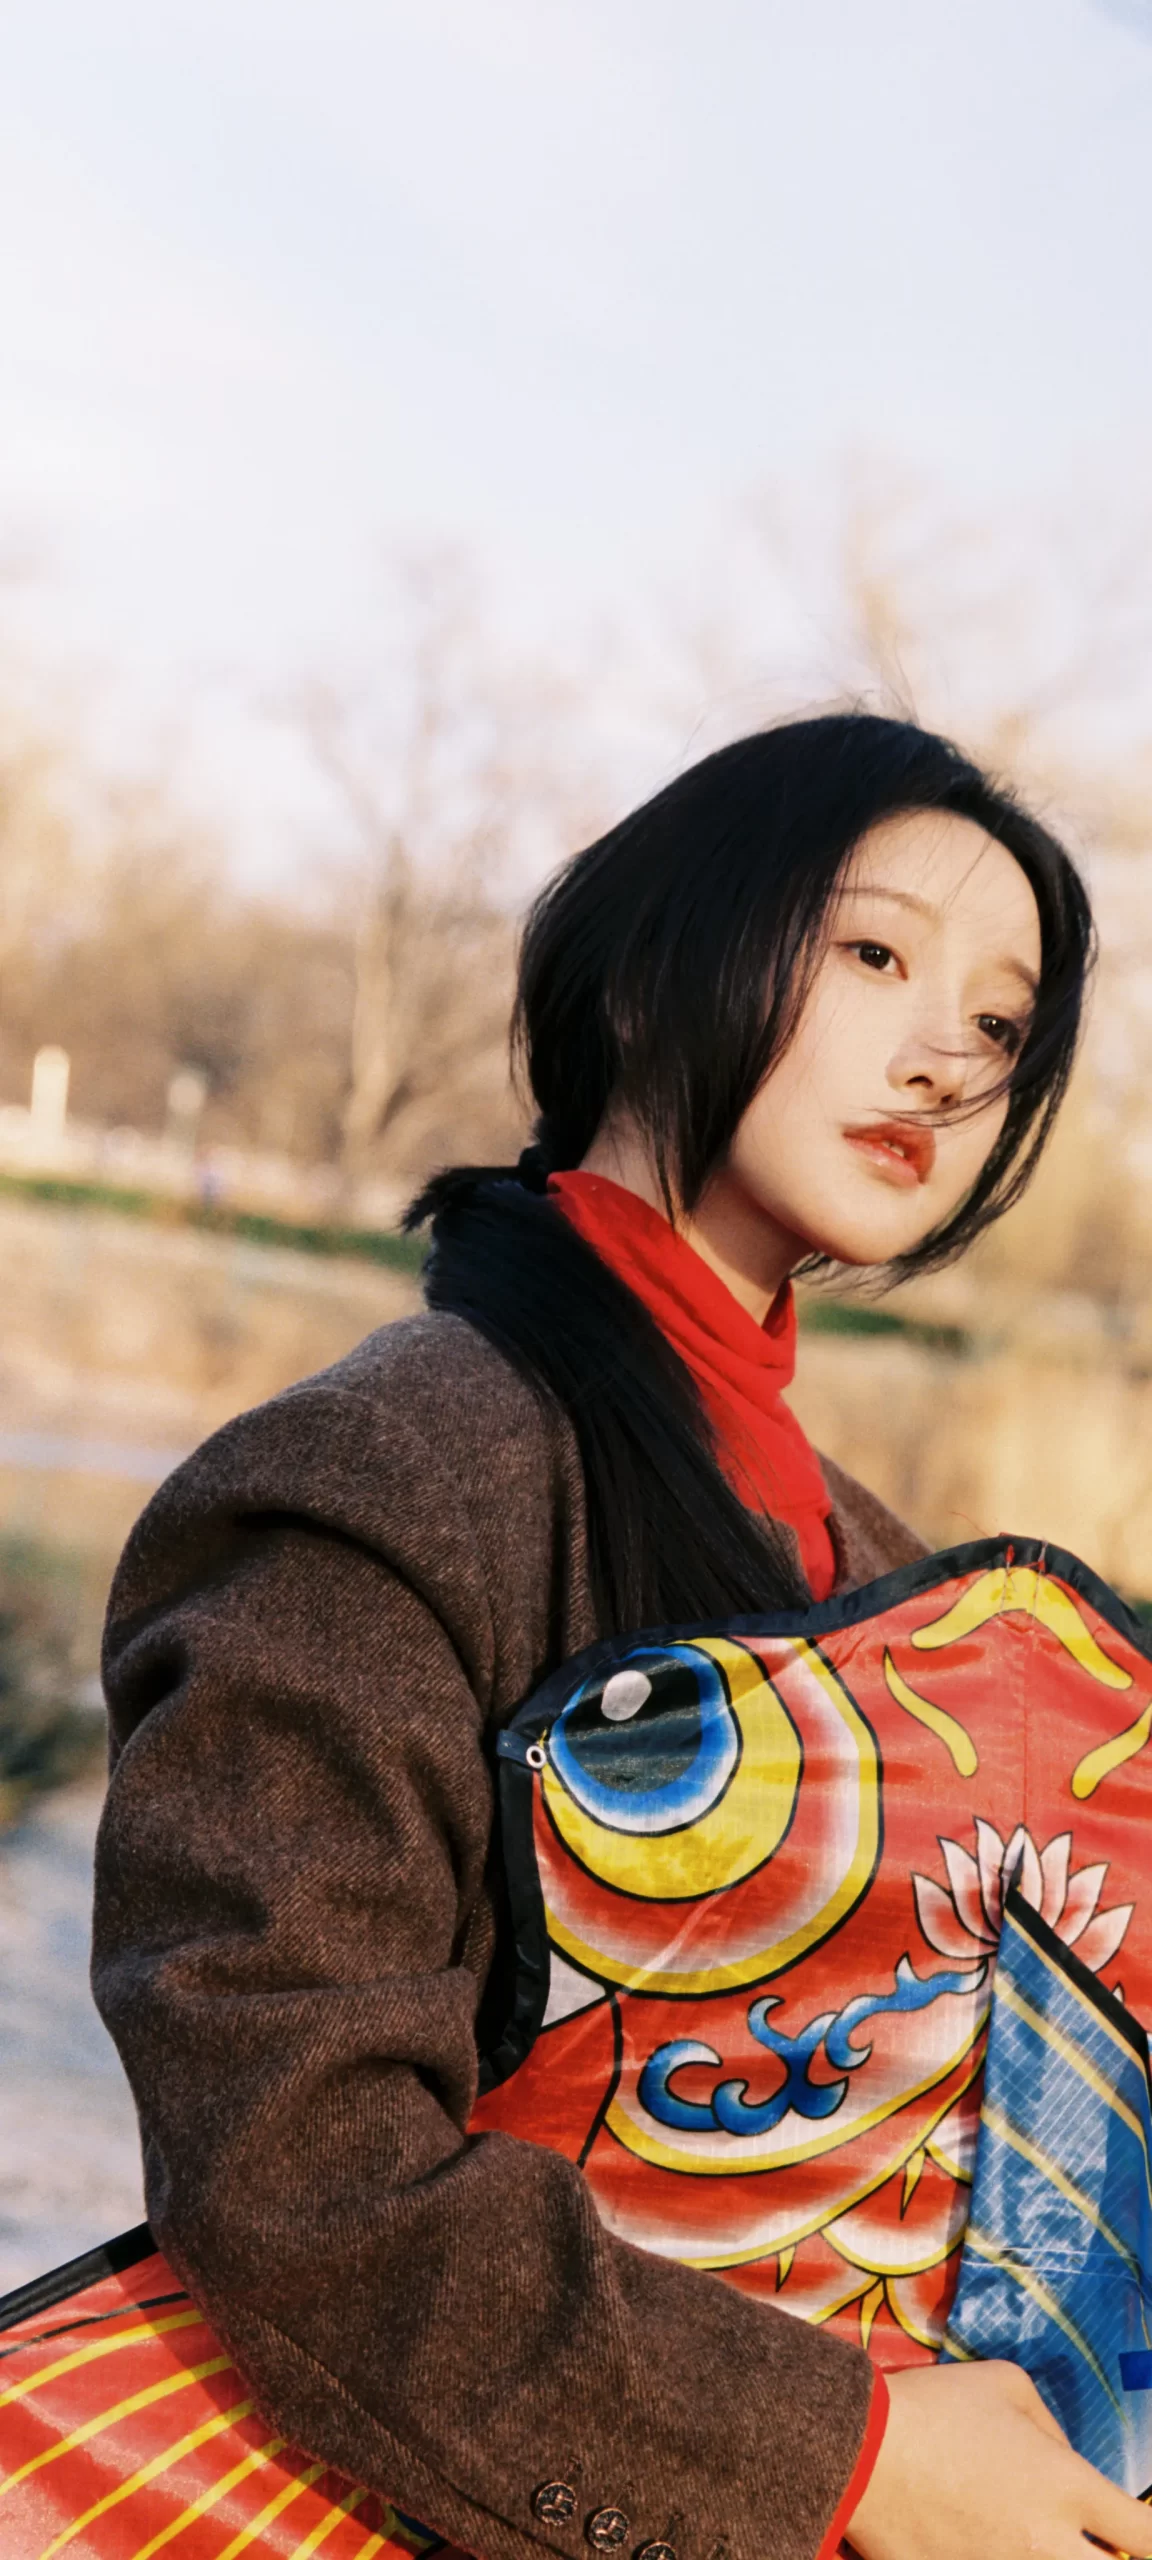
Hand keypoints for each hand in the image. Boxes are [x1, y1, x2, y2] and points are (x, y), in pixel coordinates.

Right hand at [848, 2359, 1151, 2559]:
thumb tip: (1064, 2463)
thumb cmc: (935, 2407)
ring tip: (1030, 2541)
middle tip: (1091, 2545)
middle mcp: (1048, 2545)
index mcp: (1066, 2488)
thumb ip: (1052, 2428)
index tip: (1142, 2532)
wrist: (859, 2450)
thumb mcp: (1007, 2384)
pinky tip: (984, 2546)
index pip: (1147, 2536)